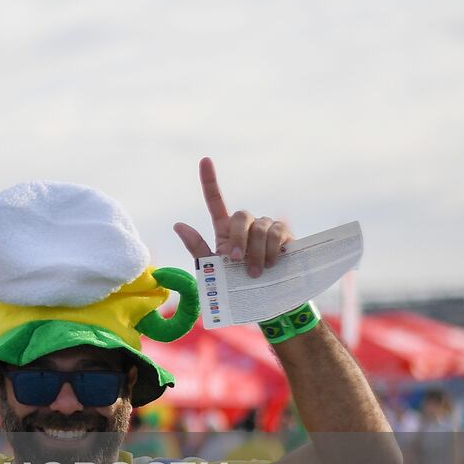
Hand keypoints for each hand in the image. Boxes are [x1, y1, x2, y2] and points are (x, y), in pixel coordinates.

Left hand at [173, 157, 291, 277]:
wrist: (266, 303)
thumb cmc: (237, 287)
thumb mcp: (214, 270)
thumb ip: (197, 248)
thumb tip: (178, 225)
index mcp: (225, 231)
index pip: (216, 201)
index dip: (210, 180)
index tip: (204, 160)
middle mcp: (246, 225)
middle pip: (241, 215)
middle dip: (239, 238)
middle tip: (237, 262)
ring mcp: (267, 228)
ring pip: (261, 226)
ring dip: (257, 250)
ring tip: (255, 272)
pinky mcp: (286, 236)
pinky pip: (279, 232)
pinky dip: (273, 248)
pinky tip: (273, 263)